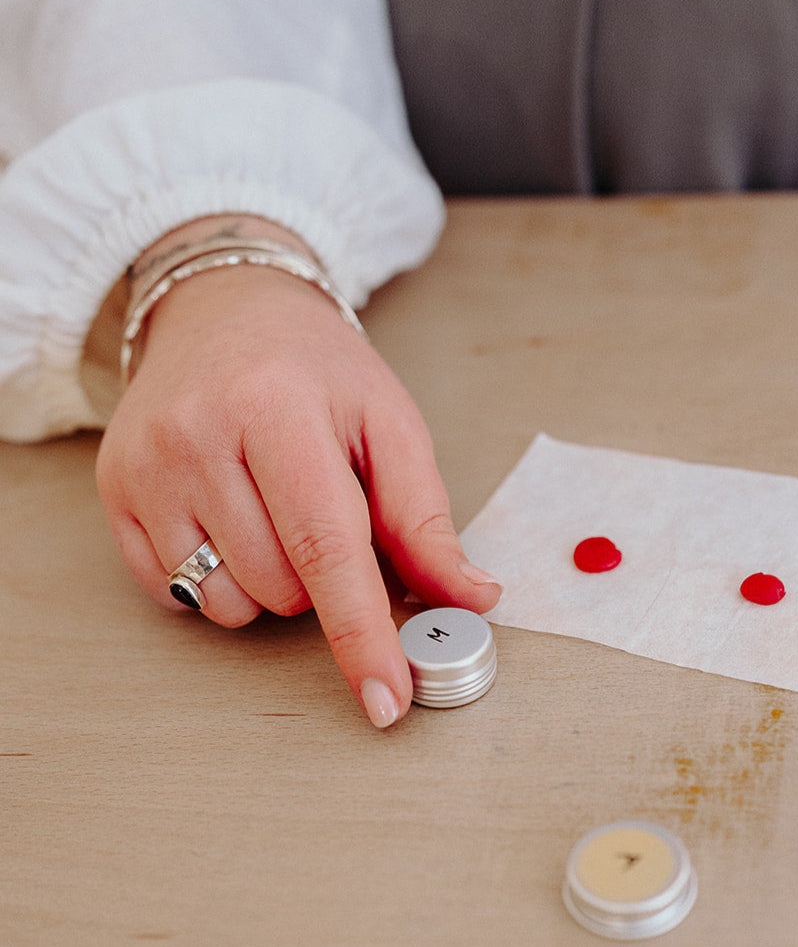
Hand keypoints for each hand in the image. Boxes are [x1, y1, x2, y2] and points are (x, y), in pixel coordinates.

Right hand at [96, 221, 499, 727]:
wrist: (224, 310)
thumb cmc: (316, 368)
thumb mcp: (388, 421)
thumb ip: (425, 517)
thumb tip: (470, 598)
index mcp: (276, 407)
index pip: (326, 545)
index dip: (361, 631)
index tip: (387, 698)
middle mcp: (196, 438)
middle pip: (283, 584)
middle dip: (325, 575)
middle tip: (323, 502)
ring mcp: (145, 470)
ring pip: (230, 603)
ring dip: (274, 581)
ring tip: (275, 504)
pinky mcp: (115, 495)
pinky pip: (177, 596)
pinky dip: (222, 581)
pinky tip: (231, 517)